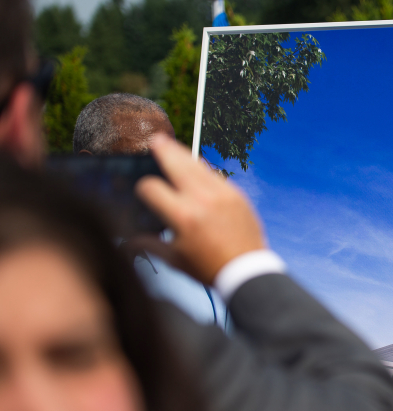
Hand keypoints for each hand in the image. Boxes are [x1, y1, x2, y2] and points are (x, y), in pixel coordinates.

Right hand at [134, 134, 266, 284]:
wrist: (247, 270)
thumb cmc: (209, 268)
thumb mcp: (174, 259)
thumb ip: (149, 245)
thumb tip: (126, 241)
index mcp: (183, 216)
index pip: (152, 188)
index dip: (142, 187)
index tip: (143, 190)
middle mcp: (202, 200)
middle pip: (177, 164)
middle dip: (164, 150)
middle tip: (156, 139)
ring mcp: (222, 194)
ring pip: (198, 165)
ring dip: (183, 154)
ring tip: (172, 145)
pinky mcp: (237, 195)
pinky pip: (216, 175)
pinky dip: (203, 170)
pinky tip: (196, 168)